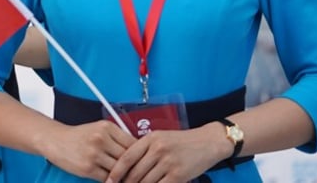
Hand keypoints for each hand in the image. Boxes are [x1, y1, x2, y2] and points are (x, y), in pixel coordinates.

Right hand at [40, 121, 135, 181]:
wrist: (55, 140)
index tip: (144, 162)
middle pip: (127, 158)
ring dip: (124, 176)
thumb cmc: (79, 136)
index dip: (141, 155)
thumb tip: (138, 154)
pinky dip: (113, 181)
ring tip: (127, 178)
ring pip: (119, 170)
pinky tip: (114, 180)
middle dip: (134, 168)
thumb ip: (117, 139)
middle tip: (139, 174)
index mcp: (106, 127)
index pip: (133, 144)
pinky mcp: (87, 168)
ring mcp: (94, 153)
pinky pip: (108, 178)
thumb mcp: (98, 129)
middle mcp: (101, 138)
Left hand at [109, 124, 229, 182]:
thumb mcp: (160, 137)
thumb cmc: (181, 141)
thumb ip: (143, 148)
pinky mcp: (179, 175)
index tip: (109, 180)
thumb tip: (125, 164)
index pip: (127, 158)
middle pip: (135, 173)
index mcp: (150, 139)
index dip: (116, 171)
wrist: (207, 142)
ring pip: (146, 182)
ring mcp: (169, 163)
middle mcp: (158, 150)